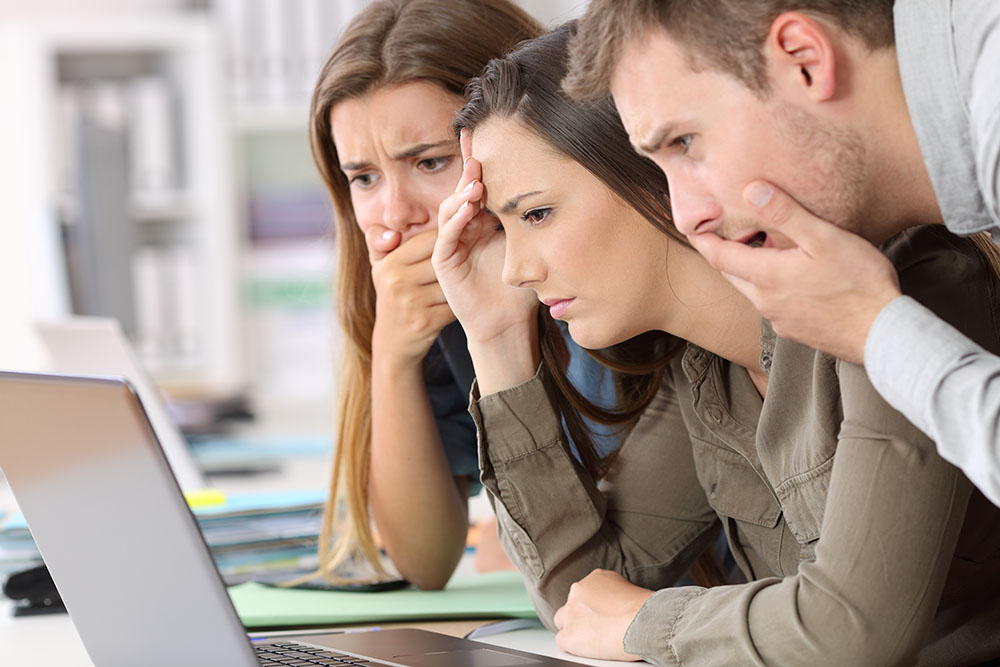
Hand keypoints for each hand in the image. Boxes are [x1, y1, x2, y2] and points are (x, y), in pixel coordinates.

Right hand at [368, 225, 455, 365]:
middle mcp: (397, 282)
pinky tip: (460, 301)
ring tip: (463, 282)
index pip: (429, 240)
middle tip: (469, 260)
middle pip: (443, 261)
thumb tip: (393, 234)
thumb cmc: (392, 295)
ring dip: (459, 284)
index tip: (458, 241)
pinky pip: (454, 305)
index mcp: (389, 264)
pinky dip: (459, 303)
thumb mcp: (379, 266)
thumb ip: (377, 239)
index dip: (448, 239)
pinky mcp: (427, 322)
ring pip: (451, 283)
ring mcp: (412, 304)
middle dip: (457, 261)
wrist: (392, 342)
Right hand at [432, 129, 537, 345]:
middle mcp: (465, 227)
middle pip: (463, 190)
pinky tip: (467, 208)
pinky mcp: (443, 262)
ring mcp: (452, 243)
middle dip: (469, 169)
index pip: (479, 185)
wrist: (507, 321)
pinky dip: (455, 220)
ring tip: (476, 181)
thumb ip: (530, 217)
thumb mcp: (530, 244)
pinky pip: (445, 236)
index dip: (480, 161)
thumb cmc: (521, 287)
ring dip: (462, 193)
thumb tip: (552, 181)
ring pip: (451, 209)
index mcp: (483, 220)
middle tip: (478, 148)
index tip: (484, 133)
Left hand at [552, 569, 651, 660]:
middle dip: (580, 615)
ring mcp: (571, 612)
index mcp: (596, 577)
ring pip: (562, 621)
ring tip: (594, 638)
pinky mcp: (569, 635)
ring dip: (574, 628)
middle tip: (597, 626)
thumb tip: (615, 605)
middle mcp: (579, 590)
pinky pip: (562, 641)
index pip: (586, 592)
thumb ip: (614, 592)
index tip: (602, 614)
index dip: (593, 606)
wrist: (642, 622)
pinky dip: (573, 646)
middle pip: (571, 605)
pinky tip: (588, 648)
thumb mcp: (629, 588)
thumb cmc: (645, 609)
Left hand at [688, 181, 901, 363]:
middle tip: (720, 230)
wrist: (883, 335)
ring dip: (748, 269)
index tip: (693, 223)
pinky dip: (770, 286)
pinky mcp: (795, 330)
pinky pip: (771, 304)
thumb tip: (750, 190)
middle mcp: (764, 301)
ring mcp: (778, 319)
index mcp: (765, 276)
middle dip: (722, 252)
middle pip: (731, 273)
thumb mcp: (824, 238)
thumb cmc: (859, 284)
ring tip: (757, 247)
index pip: (717, 256)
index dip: (701, 238)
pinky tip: (789, 276)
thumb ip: (786, 214)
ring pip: (751, 289)